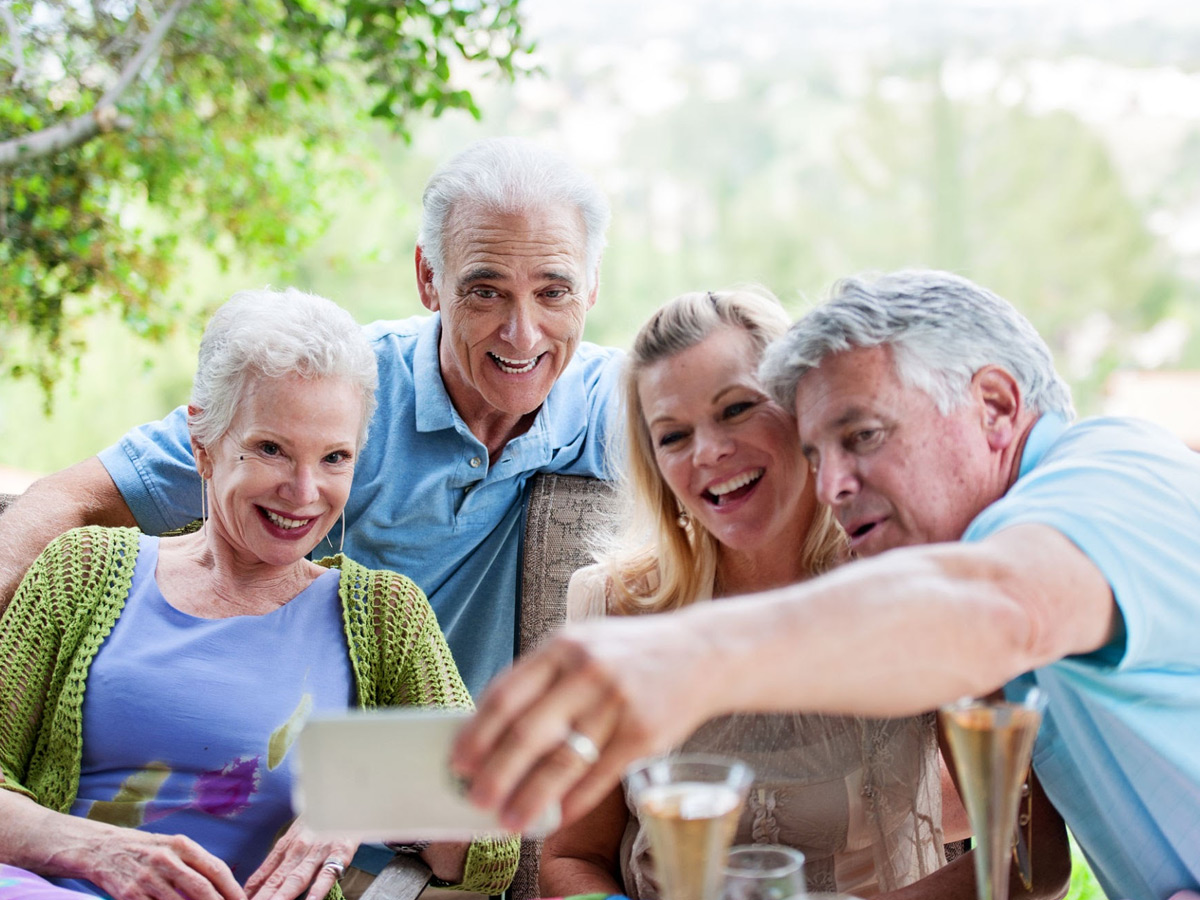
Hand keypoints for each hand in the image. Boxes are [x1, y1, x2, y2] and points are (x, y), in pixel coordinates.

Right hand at [81, 829, 243, 899]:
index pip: (216, 868)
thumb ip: (196, 864)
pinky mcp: (129, 895)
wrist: (102, 849)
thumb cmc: (146, 850)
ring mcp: (147, 879)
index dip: (232, 889)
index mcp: (182, 845)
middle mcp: (166, 859)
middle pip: (202, 888)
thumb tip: (222, 888)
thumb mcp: (173, 847)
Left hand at [245, 818, 356, 899]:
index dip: (252, 889)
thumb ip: (281, 856)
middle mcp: (300, 846)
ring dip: (282, 896)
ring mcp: (320, 850)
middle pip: (277, 879)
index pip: (266, 871)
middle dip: (263, 897)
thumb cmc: (326, 814)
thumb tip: (254, 883)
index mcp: (289, 842)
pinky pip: (328, 873)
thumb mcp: (300, 829)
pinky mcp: (341, 851)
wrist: (349, 792)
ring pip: (297, 878)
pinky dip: (318, 889)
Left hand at [450, 613, 718, 831]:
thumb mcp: (582, 646)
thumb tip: (491, 729)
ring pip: (563, 761)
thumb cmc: (628, 655)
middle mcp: (588, 671)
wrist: (703, 652)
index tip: (458, 761)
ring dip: (532, 797)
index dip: (478, 733)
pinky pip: (601, 775)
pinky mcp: (645, 733)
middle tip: (476, 799)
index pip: (507, 694)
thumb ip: (541, 679)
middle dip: (496, 773)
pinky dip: (576, 800)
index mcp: (563, 646)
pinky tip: (559, 814)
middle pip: (528, 732)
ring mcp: (618, 703)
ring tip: (511, 819)